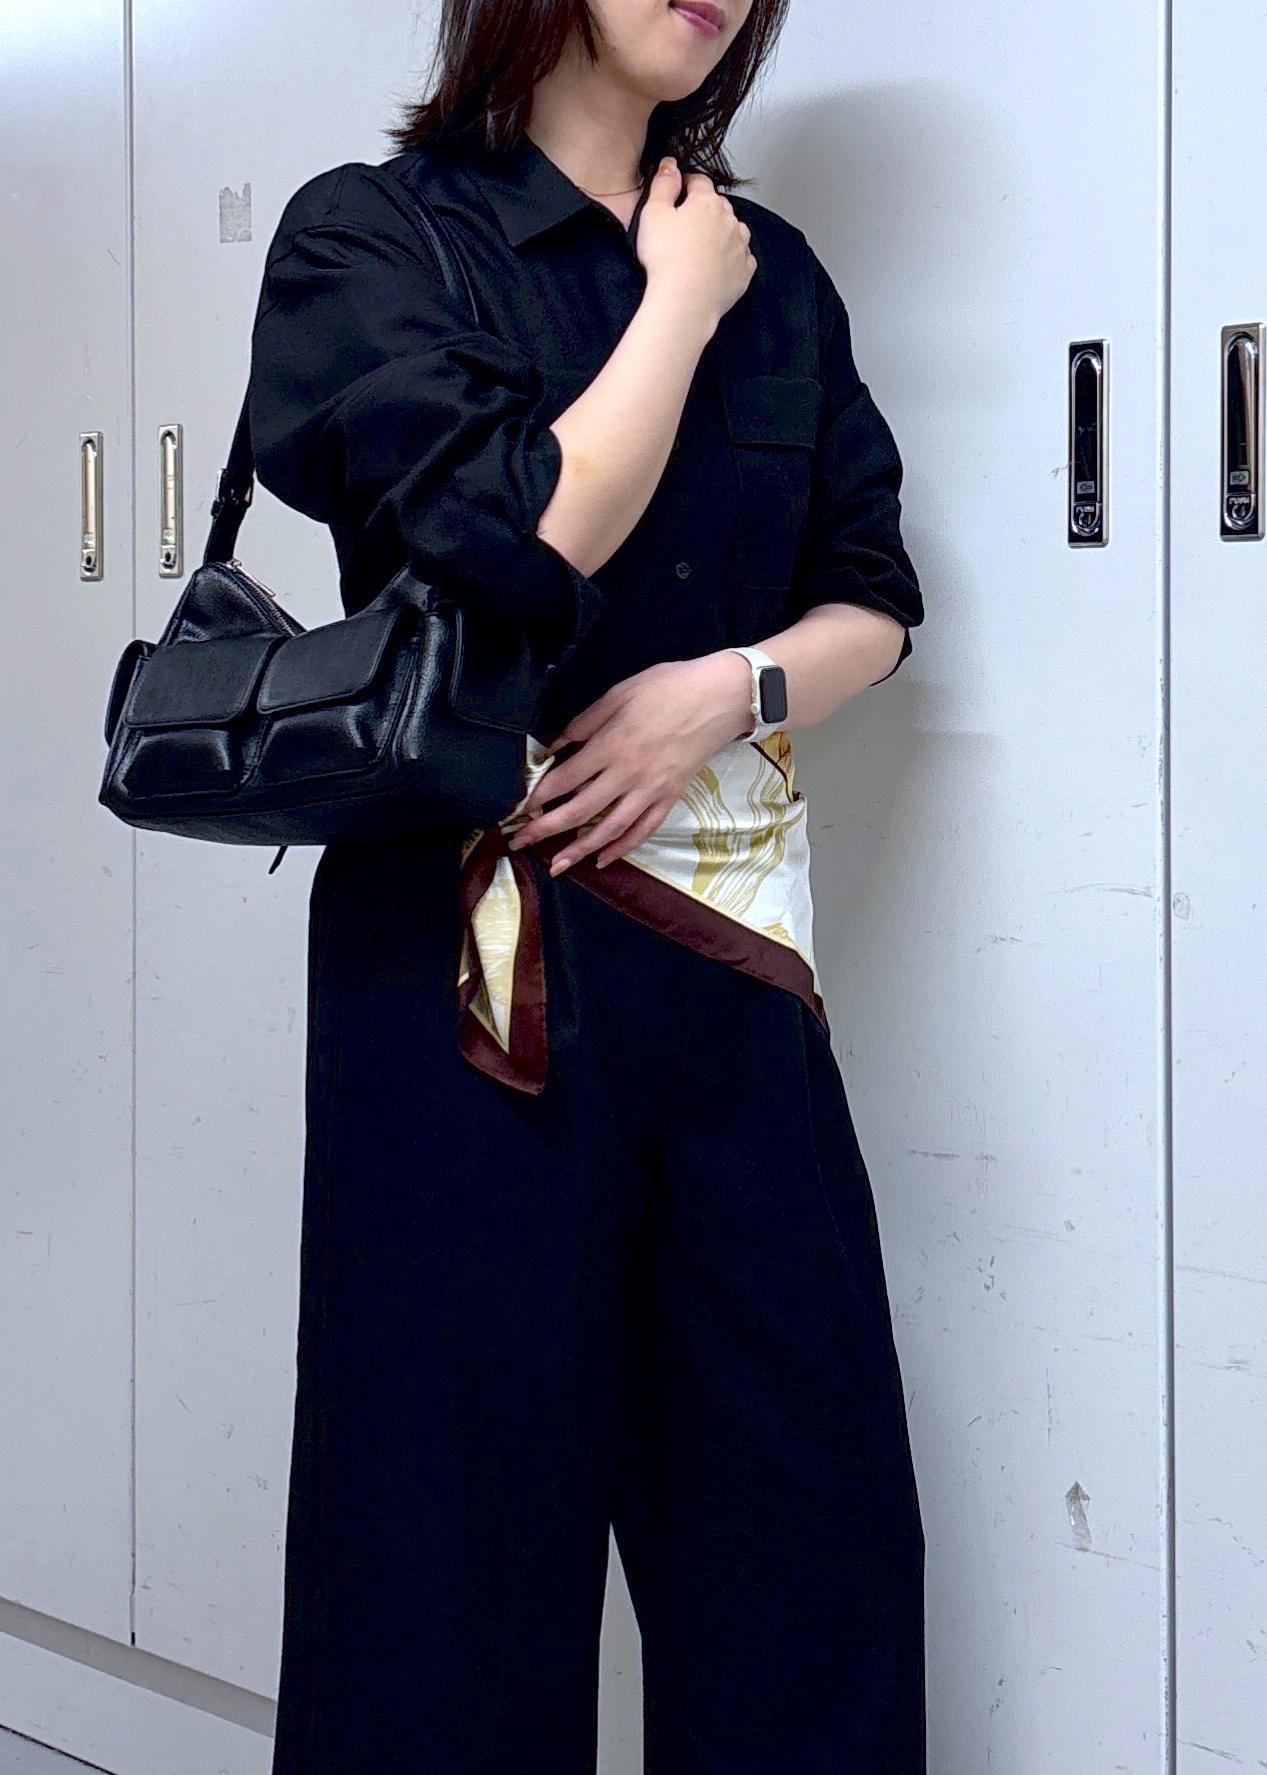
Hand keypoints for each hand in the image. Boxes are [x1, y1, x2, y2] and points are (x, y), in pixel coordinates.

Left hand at [506, 651, 754, 872]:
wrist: (719, 698)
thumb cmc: (667, 688)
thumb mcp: (619, 693)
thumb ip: (584, 722)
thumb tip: (554, 746)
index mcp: (612, 745)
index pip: (566, 779)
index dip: (539, 796)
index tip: (520, 808)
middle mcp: (628, 774)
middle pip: (580, 810)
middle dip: (546, 829)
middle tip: (520, 842)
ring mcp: (651, 791)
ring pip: (610, 829)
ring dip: (580, 849)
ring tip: (556, 865)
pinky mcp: (670, 798)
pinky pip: (643, 830)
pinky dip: (622, 848)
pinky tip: (603, 859)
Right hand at [636, 158, 756, 333]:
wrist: (685, 301)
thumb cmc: (666, 260)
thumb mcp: (653, 213)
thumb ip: (663, 184)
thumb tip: (670, 164)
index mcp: (707, 202)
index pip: (699, 181)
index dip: (685, 185)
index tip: (677, 193)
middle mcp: (730, 220)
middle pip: (718, 206)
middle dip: (703, 211)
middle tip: (683, 228)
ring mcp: (740, 246)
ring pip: (733, 230)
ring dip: (721, 233)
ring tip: (700, 249)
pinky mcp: (744, 272)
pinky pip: (741, 258)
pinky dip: (731, 258)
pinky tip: (715, 266)